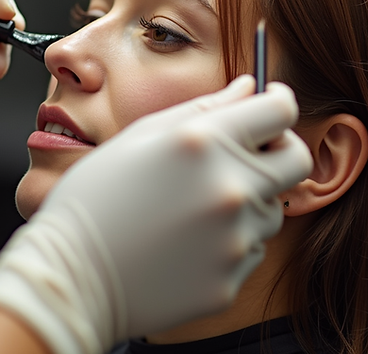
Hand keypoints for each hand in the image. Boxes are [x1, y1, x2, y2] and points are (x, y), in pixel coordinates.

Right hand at [0, 76, 313, 353]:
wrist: (70, 276)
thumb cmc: (94, 199)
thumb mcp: (140, 136)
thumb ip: (203, 107)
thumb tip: (248, 88)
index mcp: (203, 142)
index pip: (281, 109)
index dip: (278, 99)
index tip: (269, 101)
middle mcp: (229, 188)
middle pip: (296, 159)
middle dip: (279, 148)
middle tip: (249, 151)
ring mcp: (234, 239)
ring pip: (271, 208)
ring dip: (247, 200)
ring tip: (192, 207)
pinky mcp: (231, 280)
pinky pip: (250, 249)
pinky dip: (228, 241)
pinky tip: (184, 242)